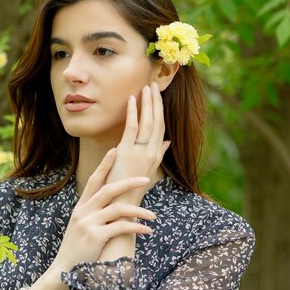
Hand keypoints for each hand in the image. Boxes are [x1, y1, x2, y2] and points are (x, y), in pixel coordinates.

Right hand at [51, 148, 155, 271]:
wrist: (65, 270)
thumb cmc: (77, 250)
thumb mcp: (81, 227)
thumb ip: (92, 214)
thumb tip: (109, 205)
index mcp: (80, 207)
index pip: (93, 180)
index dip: (104, 165)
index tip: (114, 150)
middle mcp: (83, 212)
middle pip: (108, 189)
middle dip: (129, 182)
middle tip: (146, 179)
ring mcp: (89, 223)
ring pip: (118, 208)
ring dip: (139, 210)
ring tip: (153, 216)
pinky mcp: (96, 237)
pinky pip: (121, 227)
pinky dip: (136, 227)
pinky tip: (147, 230)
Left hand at [105, 82, 169, 203]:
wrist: (122, 205)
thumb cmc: (130, 189)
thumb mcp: (148, 171)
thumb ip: (158, 154)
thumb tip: (167, 141)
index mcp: (156, 156)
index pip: (161, 128)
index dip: (160, 111)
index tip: (158, 96)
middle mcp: (151, 153)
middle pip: (157, 121)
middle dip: (156, 102)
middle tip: (153, 85)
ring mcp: (140, 152)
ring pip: (147, 122)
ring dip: (147, 103)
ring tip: (145, 87)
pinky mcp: (127, 153)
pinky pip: (132, 128)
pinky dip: (132, 112)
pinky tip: (131, 99)